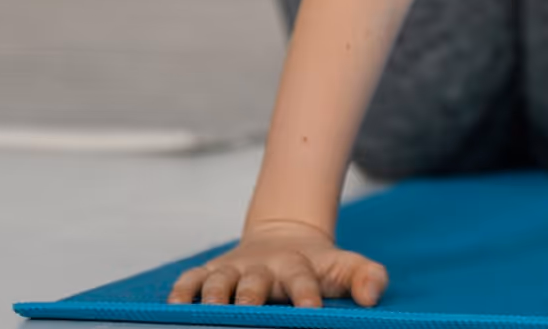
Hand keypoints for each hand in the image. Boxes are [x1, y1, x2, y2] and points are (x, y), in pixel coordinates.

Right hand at [167, 219, 387, 308]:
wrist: (285, 236)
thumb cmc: (317, 265)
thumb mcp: (344, 267)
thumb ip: (365, 276)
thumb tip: (372, 296)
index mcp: (298, 266)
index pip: (302, 279)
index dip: (305, 294)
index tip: (310, 311)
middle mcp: (263, 267)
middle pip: (255, 282)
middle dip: (251, 296)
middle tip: (249, 311)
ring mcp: (235, 269)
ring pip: (219, 280)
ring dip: (213, 295)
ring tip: (210, 311)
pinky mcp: (211, 271)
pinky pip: (191, 279)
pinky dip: (182, 290)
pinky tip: (175, 306)